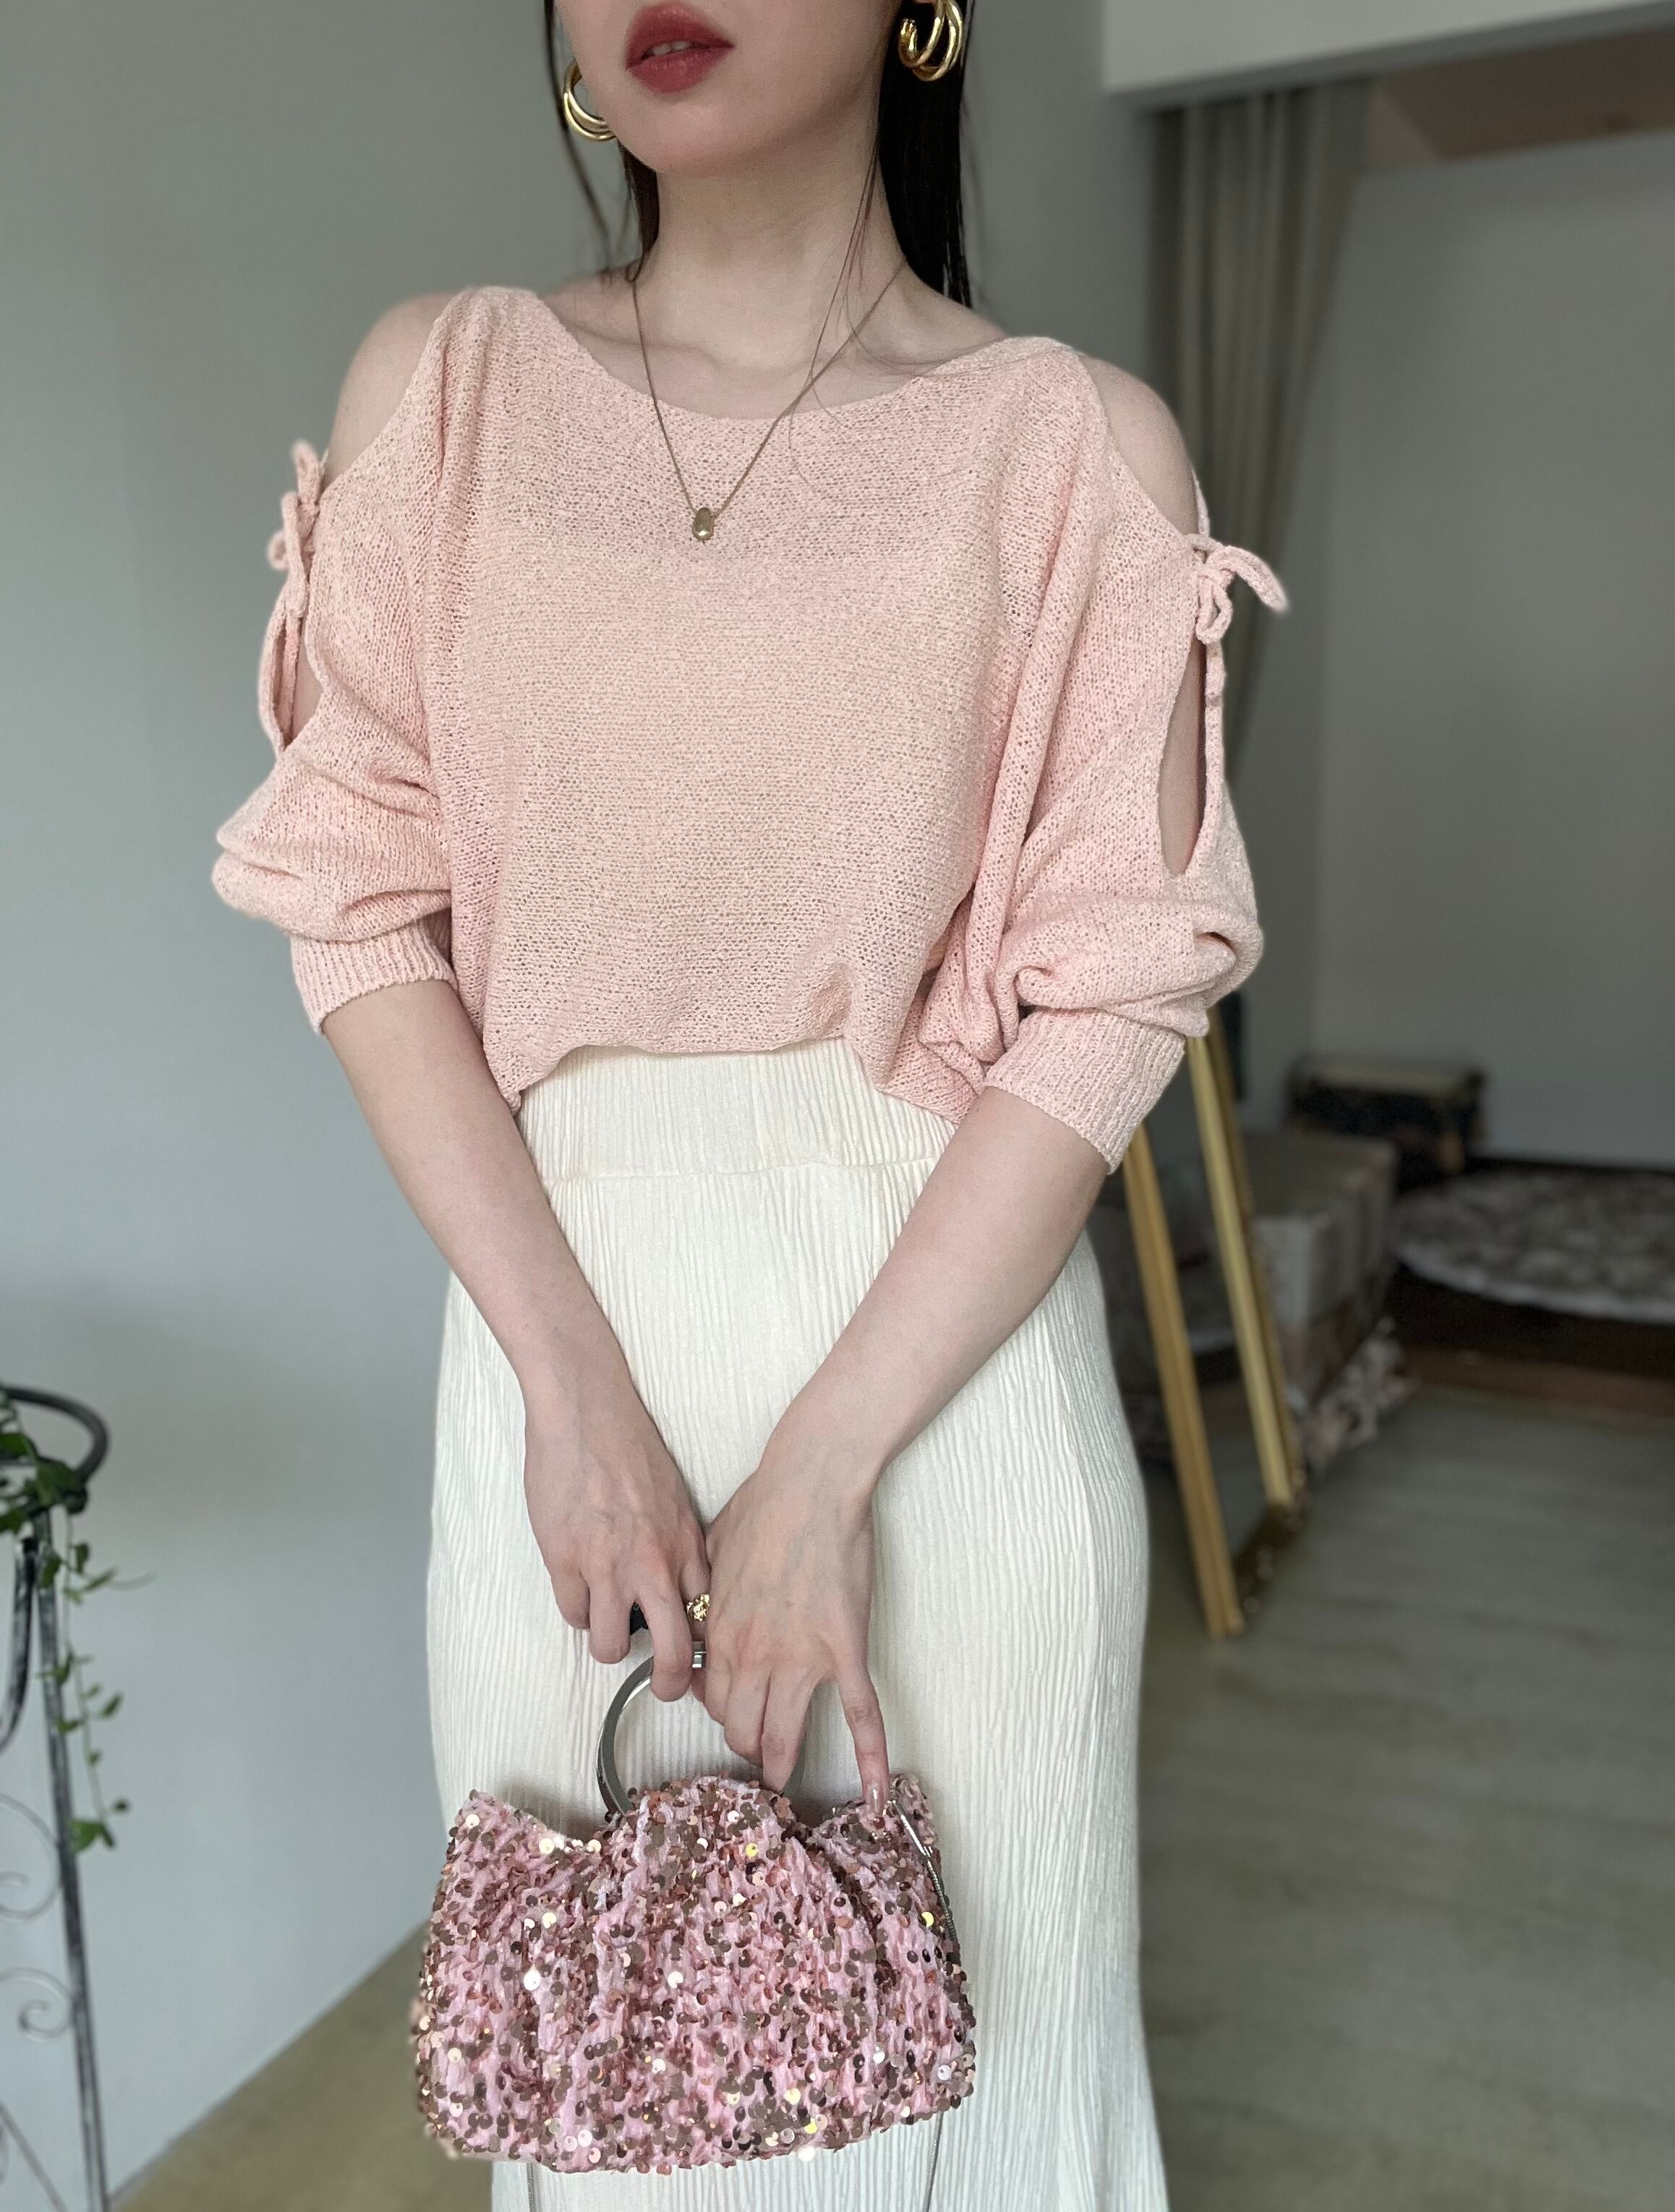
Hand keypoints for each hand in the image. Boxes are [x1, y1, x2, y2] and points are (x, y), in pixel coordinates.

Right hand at [522, 1375, 708, 1703]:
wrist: (586, 1410)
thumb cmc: (629, 1445)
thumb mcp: (675, 1496)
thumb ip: (681, 1542)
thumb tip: (683, 1582)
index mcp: (687, 1545)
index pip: (710, 1619)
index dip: (708, 1647)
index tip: (703, 1657)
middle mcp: (654, 1564)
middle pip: (676, 1656)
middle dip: (673, 1686)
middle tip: (666, 1691)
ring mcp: (608, 1567)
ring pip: (611, 1647)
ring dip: (608, 1643)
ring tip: (606, 1623)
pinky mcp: (566, 1561)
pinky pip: (572, 1615)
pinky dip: (575, 1608)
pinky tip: (578, 1586)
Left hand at [699, 1414, 888, 1804]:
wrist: (812, 1484)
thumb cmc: (763, 1505)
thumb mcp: (710, 1552)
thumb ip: (702, 1594)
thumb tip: (694, 1614)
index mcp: (719, 1633)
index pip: (712, 1701)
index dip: (722, 1712)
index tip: (733, 1714)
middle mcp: (754, 1657)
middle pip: (743, 1729)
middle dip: (749, 1747)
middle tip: (759, 1753)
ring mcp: (802, 1659)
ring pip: (786, 1735)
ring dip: (783, 1762)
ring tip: (785, 1781)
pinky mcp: (846, 1651)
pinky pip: (860, 1715)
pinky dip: (869, 1759)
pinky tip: (876, 1798)